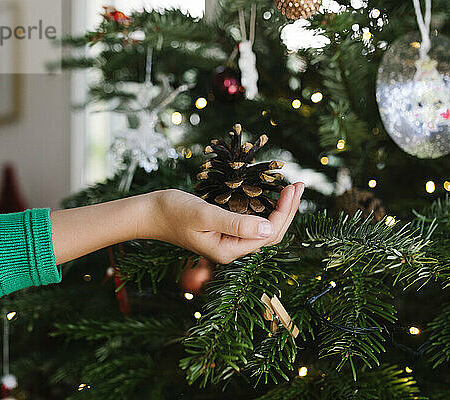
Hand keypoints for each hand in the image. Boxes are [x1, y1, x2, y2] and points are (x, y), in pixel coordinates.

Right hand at [147, 183, 303, 263]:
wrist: (149, 213)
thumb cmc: (172, 211)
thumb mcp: (204, 214)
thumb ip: (235, 222)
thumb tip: (268, 227)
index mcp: (228, 249)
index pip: (268, 233)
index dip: (284, 211)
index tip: (292, 188)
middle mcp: (232, 248)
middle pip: (271, 233)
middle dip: (288, 210)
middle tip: (300, 186)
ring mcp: (228, 240)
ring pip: (263, 228)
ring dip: (280, 209)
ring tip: (292, 189)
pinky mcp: (224, 230)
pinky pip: (252, 223)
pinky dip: (265, 209)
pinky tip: (271, 197)